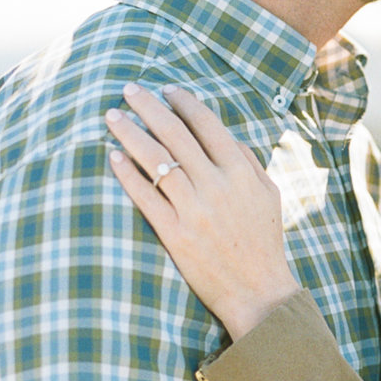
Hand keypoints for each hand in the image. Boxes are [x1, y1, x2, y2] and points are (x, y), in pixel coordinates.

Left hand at [105, 82, 298, 337]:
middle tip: (128, 89)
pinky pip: (145, 197)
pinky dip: (128, 174)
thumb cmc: (263, 241)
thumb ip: (248, 161)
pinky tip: (113, 157)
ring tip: (112, 117)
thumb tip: (224, 134)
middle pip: (175, 135)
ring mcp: (194, 210)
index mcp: (241, 172)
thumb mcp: (268, 195)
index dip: (184, 102)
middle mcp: (217, 186)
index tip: (166, 89)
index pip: (208, 125)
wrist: (258, 292)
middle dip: (149, 107)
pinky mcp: (175, 234)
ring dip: (130, 134)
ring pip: (156, 161)